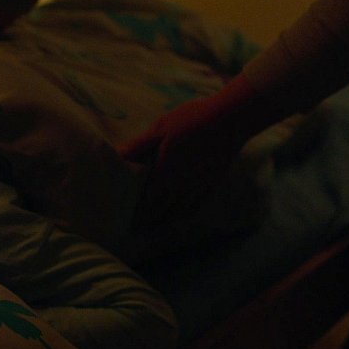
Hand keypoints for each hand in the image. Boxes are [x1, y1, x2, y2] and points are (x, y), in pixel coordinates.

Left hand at [119, 98, 245, 219]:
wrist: (231, 118)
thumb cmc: (191, 120)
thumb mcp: (160, 128)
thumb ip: (139, 146)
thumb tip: (117, 156)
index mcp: (166, 171)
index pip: (148, 200)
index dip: (138, 213)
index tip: (130, 222)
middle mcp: (182, 184)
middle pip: (163, 209)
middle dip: (150, 220)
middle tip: (139, 229)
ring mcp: (200, 184)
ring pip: (181, 210)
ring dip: (167, 220)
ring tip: (157, 226)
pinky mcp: (214, 180)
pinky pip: (199, 203)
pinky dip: (188, 212)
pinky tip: (183, 213)